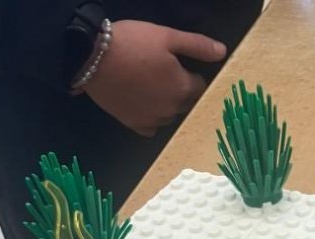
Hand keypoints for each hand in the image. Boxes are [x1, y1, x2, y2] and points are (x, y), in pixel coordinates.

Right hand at [84, 21, 226, 136]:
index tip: (179, 65)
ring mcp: (154, 120)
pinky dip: (150, 117)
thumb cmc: (132, 43)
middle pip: (186, 102)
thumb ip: (197, 45)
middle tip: (162, 72)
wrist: (92, 58)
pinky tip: (142, 102)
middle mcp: (173, 109)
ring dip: (166, 103)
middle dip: (180, 90)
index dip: (191, 74)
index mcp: (183, 89)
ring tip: (149, 84)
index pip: (200, 86)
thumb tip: (222, 52)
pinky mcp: (136, 125)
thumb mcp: (167, 37)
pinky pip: (151, 126)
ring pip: (169, 114)